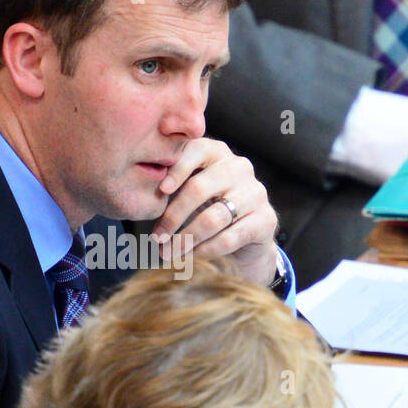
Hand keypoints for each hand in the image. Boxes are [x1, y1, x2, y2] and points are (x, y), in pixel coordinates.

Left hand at [150, 137, 277, 286]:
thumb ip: (172, 184)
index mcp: (217, 152)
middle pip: (199, 188)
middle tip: (157, 237)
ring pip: (213, 217)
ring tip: (168, 253)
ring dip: (185, 239)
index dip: (176, 169)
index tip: (160, 191)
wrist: (249, 236)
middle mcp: (239, 167)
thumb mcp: (191, 190)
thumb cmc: (209, 207)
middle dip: (173, 216)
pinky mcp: (265, 220)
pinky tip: (190, 258)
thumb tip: (142, 194)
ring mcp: (255, 193)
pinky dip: (204, 251)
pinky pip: (229, 238)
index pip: (195, 150)